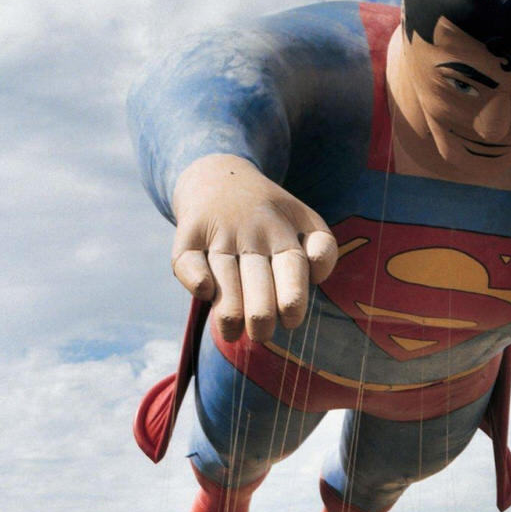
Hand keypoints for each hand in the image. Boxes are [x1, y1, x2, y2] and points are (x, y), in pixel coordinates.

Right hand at [170, 153, 338, 343]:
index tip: (290, 320)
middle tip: (261, 334)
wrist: (218, 176)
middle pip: (257, 277)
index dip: (292, 296)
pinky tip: (205, 292)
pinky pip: (187, 259)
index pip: (292, 266)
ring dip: (228, 309)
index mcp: (283, 231)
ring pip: (224, 274)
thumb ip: (323, 249)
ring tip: (232, 334)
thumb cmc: (271, 215)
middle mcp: (251, 231)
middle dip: (261, 312)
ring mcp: (219, 231)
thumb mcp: (305, 220)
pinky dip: (194, 276)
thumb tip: (316, 273)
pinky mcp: (189, 232)